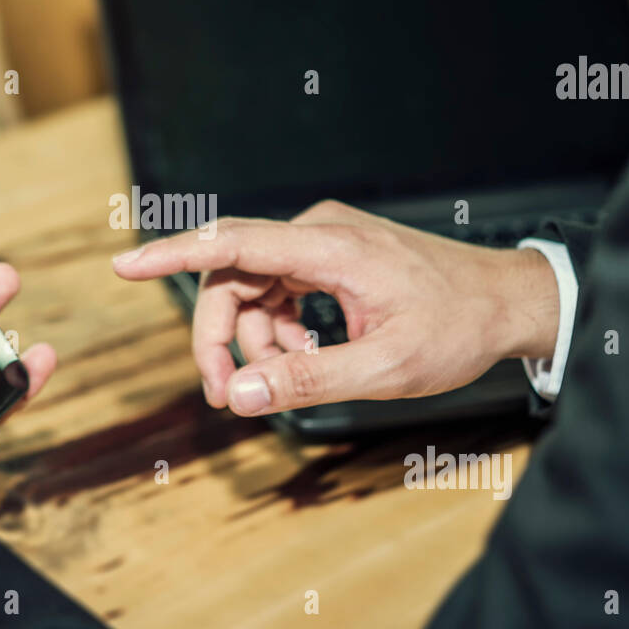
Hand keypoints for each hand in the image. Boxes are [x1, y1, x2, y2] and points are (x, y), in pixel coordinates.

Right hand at [112, 200, 556, 416]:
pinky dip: (277, 331)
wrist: (505, 302)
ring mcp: (324, 242)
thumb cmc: (456, 328)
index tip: (122, 266)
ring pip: (252, 289)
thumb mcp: (385, 368)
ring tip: (287, 381)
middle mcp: (319, 233)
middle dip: (221, 338)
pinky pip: (277, 291)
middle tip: (226, 396)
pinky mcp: (329, 257)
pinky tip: (304, 359)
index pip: (232, 243)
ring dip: (254, 341)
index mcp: (330, 247)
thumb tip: (240, 395)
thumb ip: (308, 381)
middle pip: (233, 278)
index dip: (172, 254)